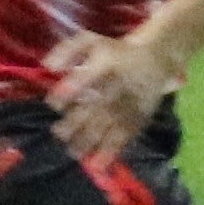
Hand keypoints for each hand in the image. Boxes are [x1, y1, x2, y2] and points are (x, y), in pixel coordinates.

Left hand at [46, 29, 182, 160]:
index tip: (53, 103)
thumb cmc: (114, 51)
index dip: (68, 91)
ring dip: (90, 141)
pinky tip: (98, 164)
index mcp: (105, 64)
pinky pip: (125, 137)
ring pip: (109, 125)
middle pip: (95, 106)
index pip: (85, 78)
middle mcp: (117, 85)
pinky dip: (111, 152)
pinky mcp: (138, 118)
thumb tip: (48, 67)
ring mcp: (129, 104)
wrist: (155, 58)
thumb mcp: (90, 40)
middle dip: (75, 123)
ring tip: (73, 152)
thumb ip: (67, 50)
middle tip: (58, 133)